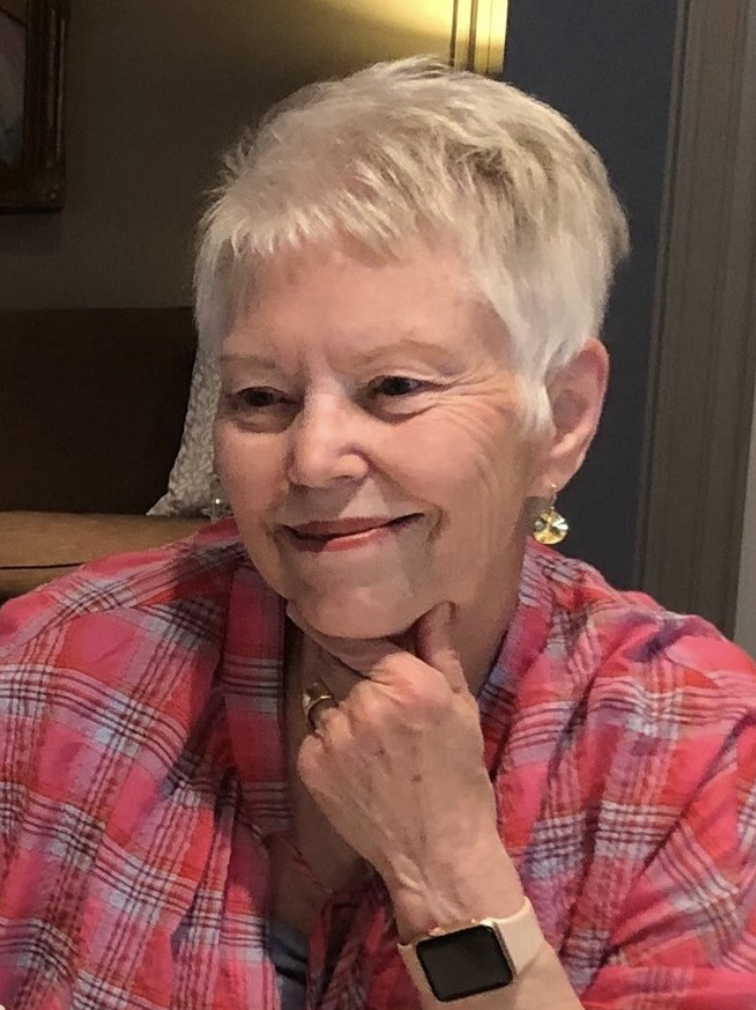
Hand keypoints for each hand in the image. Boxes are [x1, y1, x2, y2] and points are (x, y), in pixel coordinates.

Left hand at [287, 601, 524, 934]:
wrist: (438, 853)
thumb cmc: (459, 776)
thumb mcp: (461, 707)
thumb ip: (439, 650)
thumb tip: (430, 604)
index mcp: (406, 683)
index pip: (353, 636)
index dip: (327, 620)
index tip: (305, 602)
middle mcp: (364, 704)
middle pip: (334, 661)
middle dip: (343, 663)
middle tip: (361, 679)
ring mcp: (333, 737)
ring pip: (323, 697)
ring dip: (339, 703)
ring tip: (369, 733)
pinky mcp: (311, 766)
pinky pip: (315, 733)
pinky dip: (330, 738)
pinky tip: (358, 761)